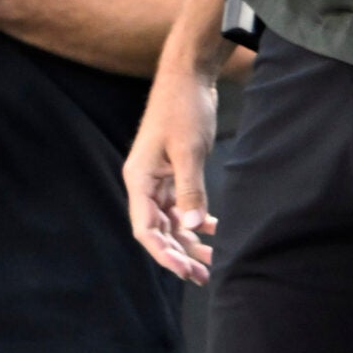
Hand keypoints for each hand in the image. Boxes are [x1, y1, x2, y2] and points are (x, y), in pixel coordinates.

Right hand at [124, 63, 218, 283]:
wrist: (190, 76)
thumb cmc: (184, 108)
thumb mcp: (188, 151)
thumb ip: (189, 191)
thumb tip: (190, 229)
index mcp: (139, 180)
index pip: (145, 230)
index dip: (164, 254)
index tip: (186, 271)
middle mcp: (144, 183)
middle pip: (158, 230)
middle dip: (179, 255)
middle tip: (204, 276)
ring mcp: (159, 179)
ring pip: (171, 221)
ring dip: (190, 241)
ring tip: (213, 262)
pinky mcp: (174, 172)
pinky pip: (181, 205)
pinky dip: (196, 219)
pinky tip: (214, 231)